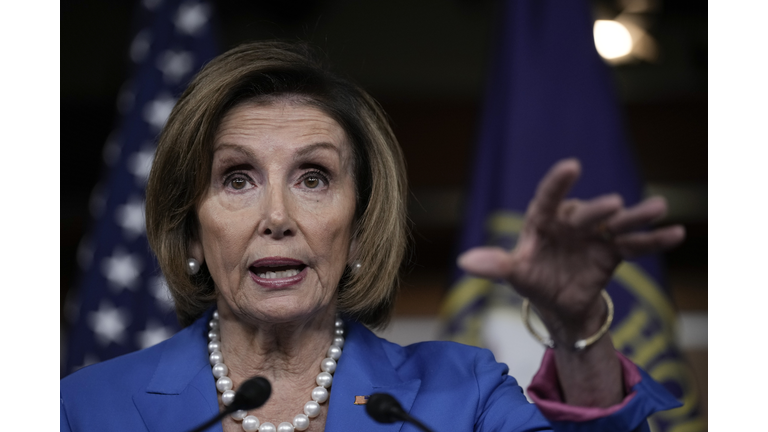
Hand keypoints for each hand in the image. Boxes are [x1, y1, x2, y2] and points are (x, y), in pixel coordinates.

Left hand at [457, 159, 684, 339]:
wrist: (559, 305)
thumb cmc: (532, 280)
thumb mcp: (515, 274)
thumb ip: (495, 265)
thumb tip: (464, 261)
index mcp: (543, 222)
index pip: (548, 200)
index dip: (558, 184)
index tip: (571, 167)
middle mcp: (571, 223)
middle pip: (586, 214)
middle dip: (599, 210)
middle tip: (614, 205)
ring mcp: (595, 235)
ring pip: (616, 224)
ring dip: (637, 217)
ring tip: (658, 207)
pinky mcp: (614, 251)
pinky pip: (635, 245)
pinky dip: (654, 240)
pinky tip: (676, 233)